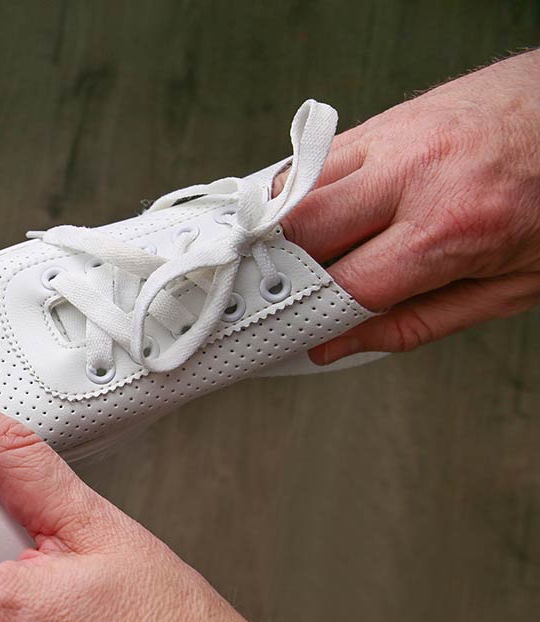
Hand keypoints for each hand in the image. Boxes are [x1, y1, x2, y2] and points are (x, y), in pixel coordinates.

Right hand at [276, 49, 539, 363]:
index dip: (307, 321)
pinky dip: (301, 195)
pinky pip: (316, 160)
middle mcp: (416, 174)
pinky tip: (308, 219)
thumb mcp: (510, 286)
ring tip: (283, 264)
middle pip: (302, 232)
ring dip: (281, 233)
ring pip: (295, 190)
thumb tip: (340, 344)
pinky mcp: (387, 118)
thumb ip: (417, 322)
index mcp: (453, 227)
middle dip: (279, 275)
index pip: (345, 287)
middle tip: (270, 303)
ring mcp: (396, 137)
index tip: (286, 339)